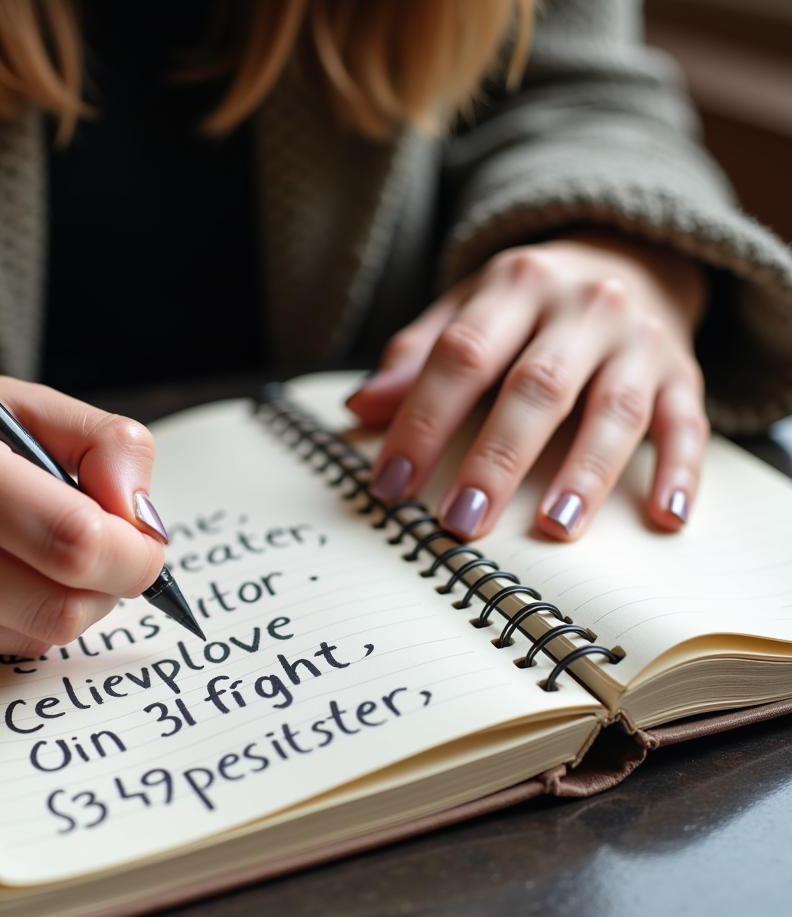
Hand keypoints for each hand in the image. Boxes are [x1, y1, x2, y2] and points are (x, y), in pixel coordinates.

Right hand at [0, 372, 165, 668]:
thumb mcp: (8, 400)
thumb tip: (146, 518)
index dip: (135, 554)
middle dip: (111, 586)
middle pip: (60, 608)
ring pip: (33, 638)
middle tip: (109, 554)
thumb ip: (99, 442)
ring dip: (67, 602)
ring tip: (42, 554)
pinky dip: (16, 619)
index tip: (147, 544)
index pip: (71, 540)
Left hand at [347, 231, 709, 539]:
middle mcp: (584, 306)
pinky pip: (688, 423)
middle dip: (496, 458)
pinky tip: (664, 518)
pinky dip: (680, 471)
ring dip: (585, 473)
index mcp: (516, 286)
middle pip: (537, 386)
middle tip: (461, 521)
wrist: (632, 255)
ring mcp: (638, 340)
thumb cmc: (529, 303)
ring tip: (554, 528)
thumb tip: (360, 407)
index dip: (422, 422)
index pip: (462, 355)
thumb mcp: (468, 307)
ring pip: (613, 409)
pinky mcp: (683, 372)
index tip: (390, 485)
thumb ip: (416, 355)